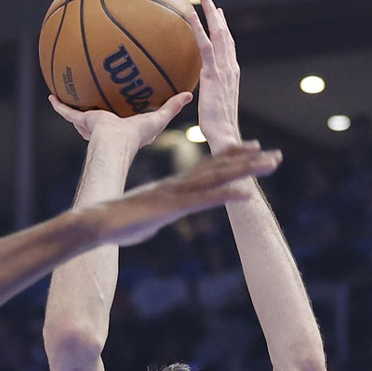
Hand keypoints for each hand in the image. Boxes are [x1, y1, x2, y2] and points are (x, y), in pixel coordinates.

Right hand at [49, 92, 191, 148]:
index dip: (122, 113)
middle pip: (98, 117)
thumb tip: (189, 94)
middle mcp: (106, 126)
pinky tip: (52, 95)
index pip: (121, 119)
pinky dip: (59, 105)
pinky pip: (67, 112)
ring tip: (69, 95)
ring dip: (74, 107)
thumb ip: (172, 106)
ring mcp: (92, 124)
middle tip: (94, 98)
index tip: (123, 105)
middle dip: (95, 110)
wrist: (116, 142)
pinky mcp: (83, 120)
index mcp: (123, 128)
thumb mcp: (159, 118)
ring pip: (80, 116)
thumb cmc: (137, 135)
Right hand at [89, 142, 280, 246]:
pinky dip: (227, 195)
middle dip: (249, 160)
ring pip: (218, 178)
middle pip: (219, 167)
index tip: (252, 147)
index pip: (207, 166)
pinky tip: (248, 194)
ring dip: (246, 171)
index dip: (231, 155)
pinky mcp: (173, 208)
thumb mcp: (145, 218)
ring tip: (271, 164)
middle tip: (275, 154)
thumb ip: (157, 214)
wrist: (96, 222)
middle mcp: (178, 184)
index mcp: (172, 185)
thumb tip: (156, 219)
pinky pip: (205, 200)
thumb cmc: (115, 223)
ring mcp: (176, 194)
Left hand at [184, 0, 241, 149]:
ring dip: (210, 13)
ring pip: (218, 34)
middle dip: (217, 14)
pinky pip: (205, 46)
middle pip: (224, 33)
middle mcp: (230, 67)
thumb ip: (209, 91)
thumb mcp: (213, 104)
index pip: (228, 45)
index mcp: (231, 73)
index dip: (223, 29)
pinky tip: (190, 16)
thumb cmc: (216, 125)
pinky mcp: (213, 73)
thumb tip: (201, 88)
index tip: (218, 15)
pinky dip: (198, 28)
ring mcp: (224, 68)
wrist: (224, 133)